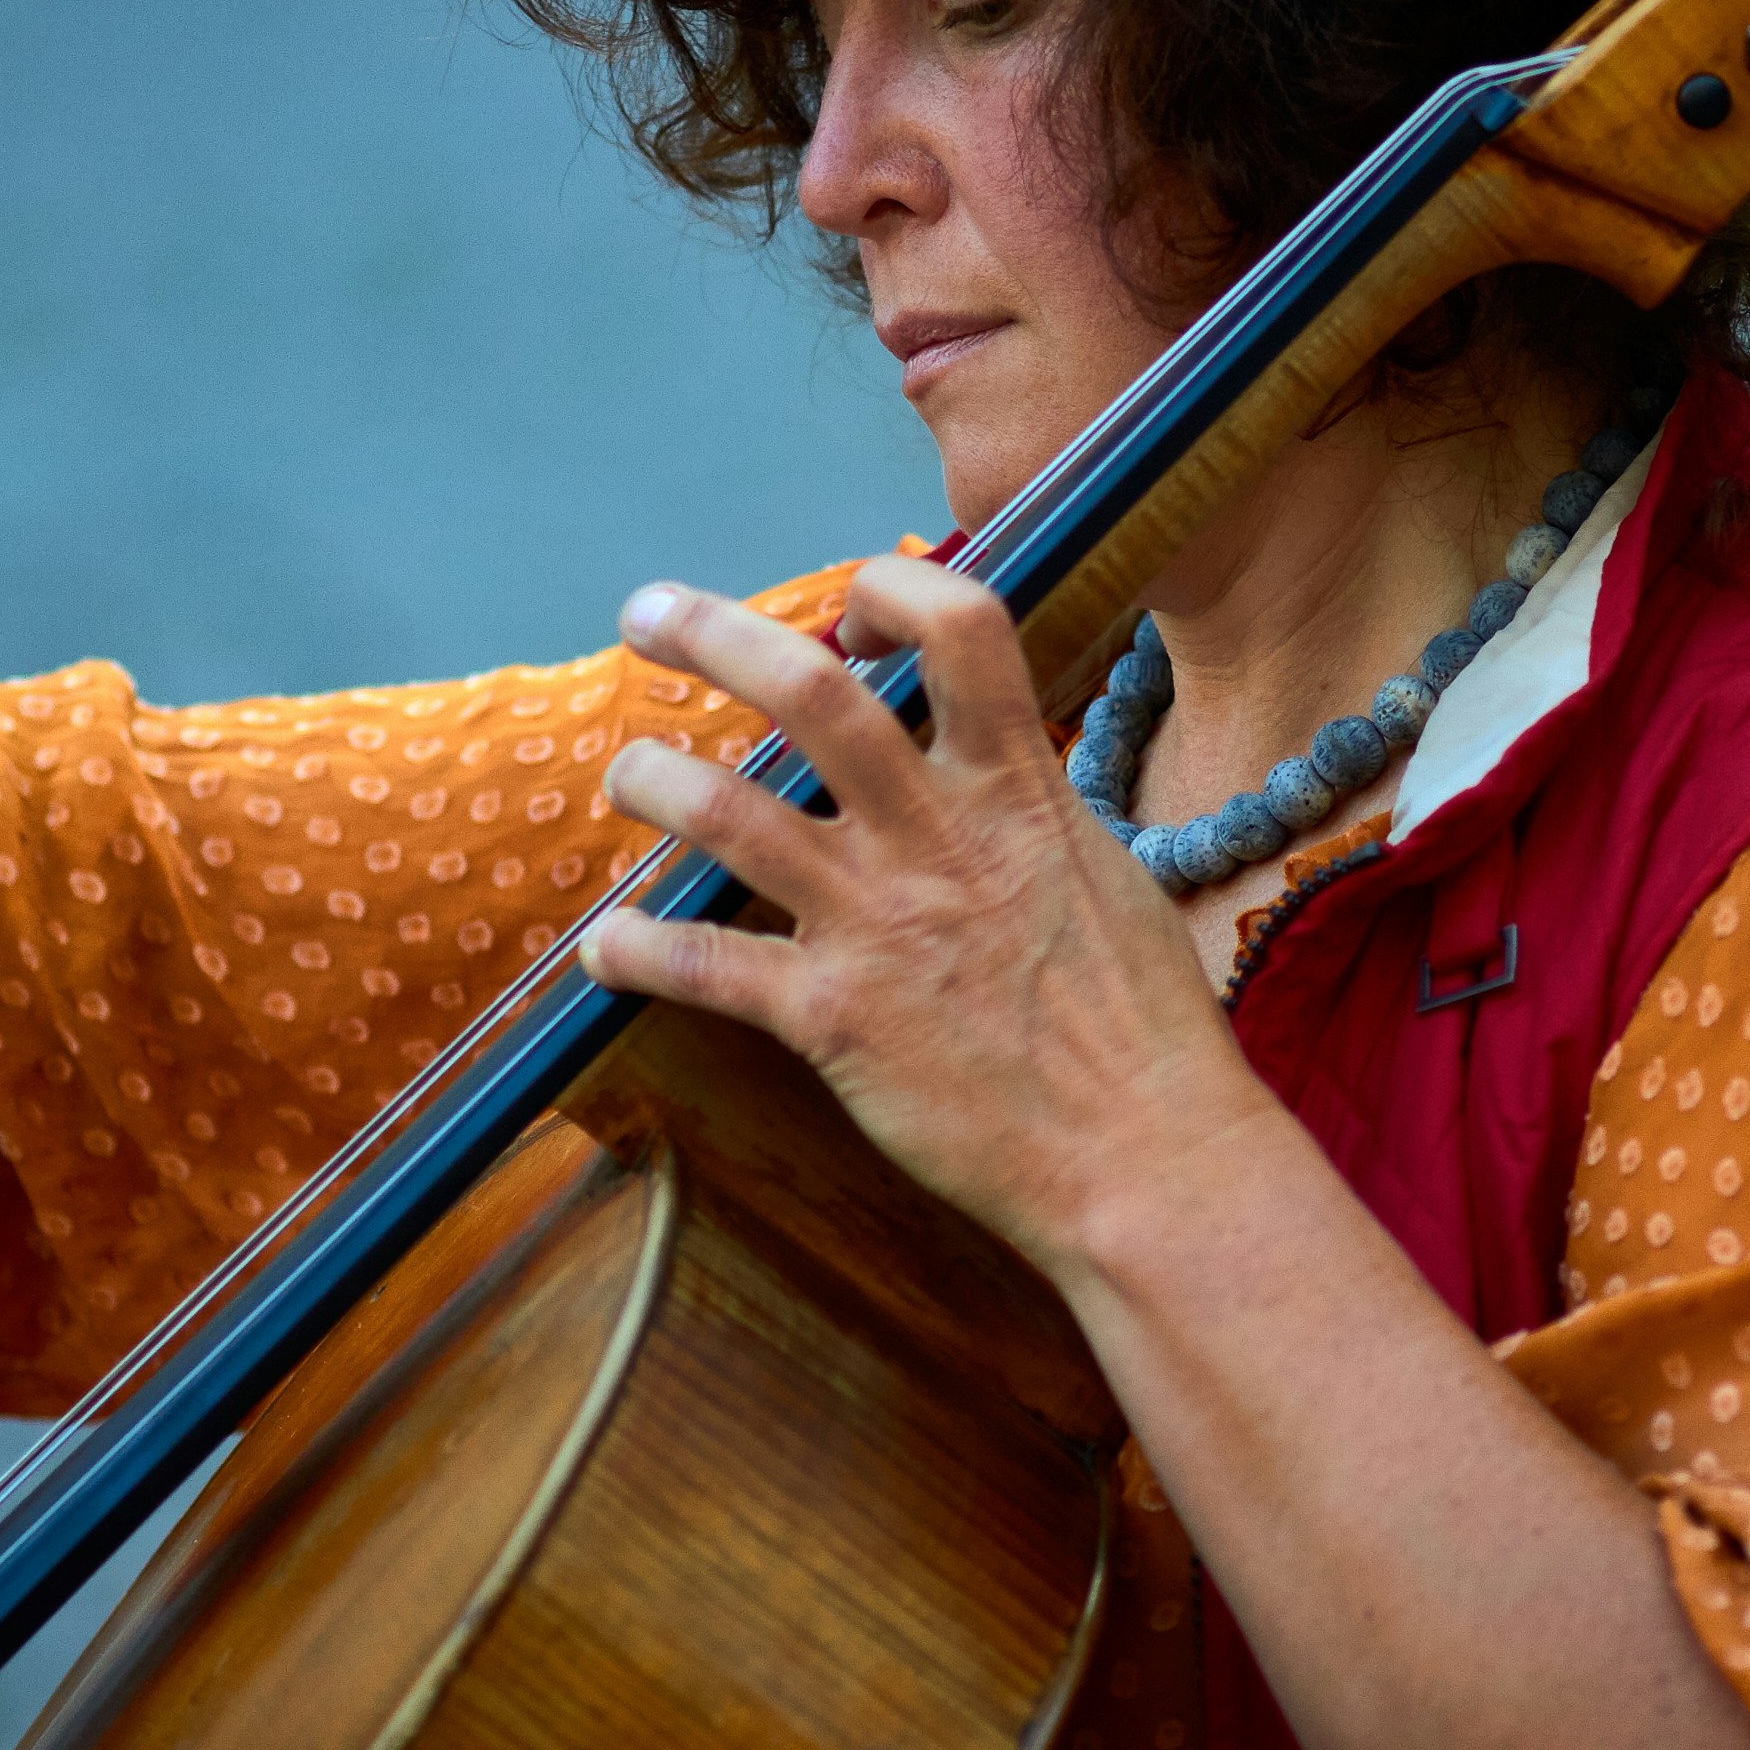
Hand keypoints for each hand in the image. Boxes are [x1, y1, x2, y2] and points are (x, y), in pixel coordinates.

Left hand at [578, 557, 1279, 1276]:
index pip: (960, 622)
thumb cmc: (1144, 1028)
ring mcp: (877, 923)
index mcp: (1016, 789)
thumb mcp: (1100, 872)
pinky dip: (635, 950)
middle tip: (648, 613)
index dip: (891, 591)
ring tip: (624, 771)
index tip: (851, 621)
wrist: (1147, 1158)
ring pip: (727, 812)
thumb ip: (1027, 806)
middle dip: (712, 633)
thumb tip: (990, 762)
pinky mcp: (833, 1020)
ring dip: (651, 777)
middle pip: (808, 690)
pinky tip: (603, 948)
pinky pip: (702, 967)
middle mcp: (936, 836)